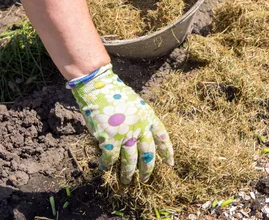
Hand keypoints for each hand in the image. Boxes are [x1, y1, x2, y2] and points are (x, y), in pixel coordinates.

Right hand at [68, 64, 173, 183]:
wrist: (99, 87)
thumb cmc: (114, 93)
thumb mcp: (135, 104)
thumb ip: (139, 119)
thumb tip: (137, 137)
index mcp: (148, 116)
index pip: (162, 137)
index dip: (167, 151)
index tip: (170, 162)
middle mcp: (140, 127)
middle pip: (148, 153)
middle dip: (148, 169)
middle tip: (147, 179)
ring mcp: (125, 134)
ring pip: (130, 161)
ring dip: (128, 173)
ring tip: (127, 181)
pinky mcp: (109, 139)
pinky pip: (110, 158)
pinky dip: (107, 165)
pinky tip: (105, 168)